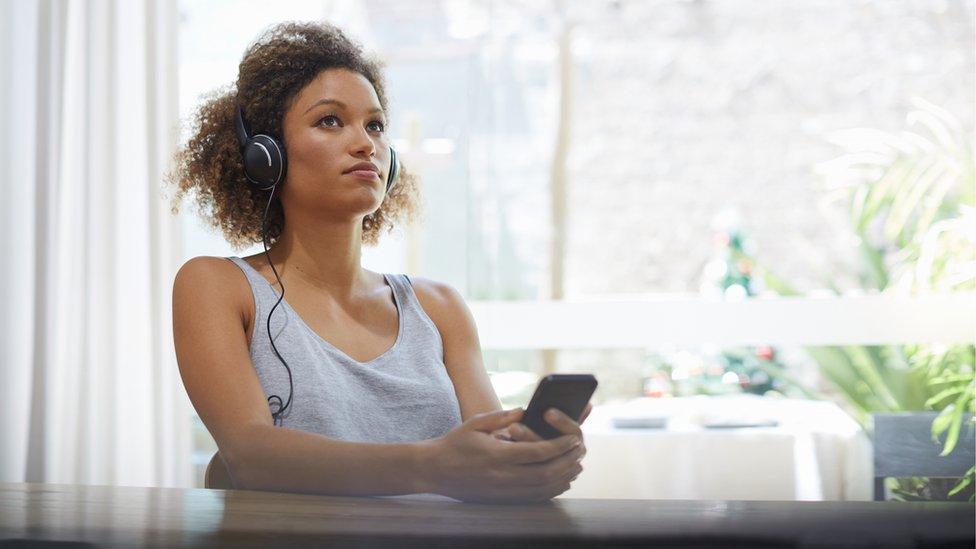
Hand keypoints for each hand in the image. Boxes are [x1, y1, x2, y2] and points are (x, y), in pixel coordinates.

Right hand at [422, 408, 585, 503]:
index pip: (537, 452)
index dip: (559, 446)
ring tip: (577, 466)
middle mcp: (503, 477)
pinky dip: (551, 491)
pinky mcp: (502, 500)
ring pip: (542, 489)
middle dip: (567, 462)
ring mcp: (503, 491)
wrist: (434, 470)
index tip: (573, 438)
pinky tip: (561, 481)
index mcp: (497, 455)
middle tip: (580, 451)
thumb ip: (502, 417)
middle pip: (545, 473)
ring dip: (563, 477)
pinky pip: (533, 498)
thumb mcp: (476, 423)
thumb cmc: (455, 443)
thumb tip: (526, 409)